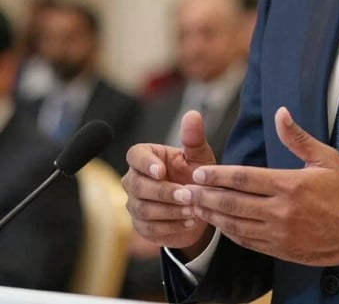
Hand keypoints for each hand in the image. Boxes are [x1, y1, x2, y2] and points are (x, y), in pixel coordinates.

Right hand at [122, 110, 216, 256]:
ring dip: (170, 211)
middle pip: (138, 186)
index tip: (162, 171)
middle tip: (188, 195)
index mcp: (147, 157)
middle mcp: (134, 179)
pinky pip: (150, 228)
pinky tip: (188, 222)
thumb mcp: (200, 155)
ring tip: (192, 210)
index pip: (135, 155)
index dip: (146, 163)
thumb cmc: (197, 174)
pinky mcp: (140, 225)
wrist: (200, 205)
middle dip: (165, 192)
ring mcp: (135, 203)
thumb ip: (194, 137)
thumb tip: (193, 114)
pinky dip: (171, 226)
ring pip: (144, 209)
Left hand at [180, 106, 338, 266]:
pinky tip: (219, 224)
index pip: (244, 178)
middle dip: (206, 195)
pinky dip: (229, 232)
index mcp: (290, 184)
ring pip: (236, 224)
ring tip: (194, 206)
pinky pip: (247, 241)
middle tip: (185, 189)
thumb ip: (297, 137)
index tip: (199, 171)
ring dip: (212, 215)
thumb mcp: (325, 158)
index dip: (218, 175)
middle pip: (233, 203)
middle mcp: (281, 210)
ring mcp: (279, 233)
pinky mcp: (280, 250)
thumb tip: (280, 113)